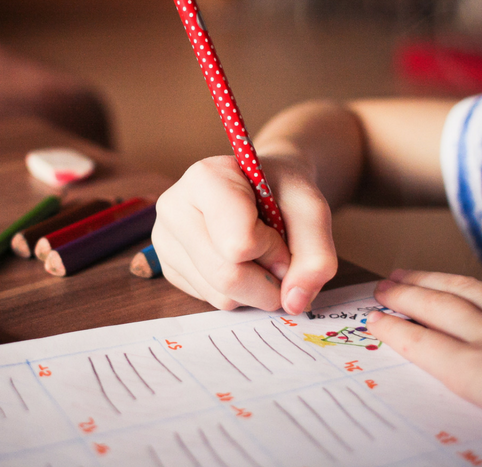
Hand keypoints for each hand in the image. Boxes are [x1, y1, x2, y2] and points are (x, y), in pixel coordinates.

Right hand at [151, 154, 336, 313]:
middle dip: (268, 280)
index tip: (280, 231)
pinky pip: (210, 300)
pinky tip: (239, 262)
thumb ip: (316, 255)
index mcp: (204, 178)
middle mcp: (174, 208)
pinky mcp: (169, 268)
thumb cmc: (283, 191)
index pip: (239, 243)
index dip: (273, 249)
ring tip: (258, 255)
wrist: (262, 187)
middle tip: (280, 258)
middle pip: (227, 276)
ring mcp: (165, 240)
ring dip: (255, 289)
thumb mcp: (312, 210)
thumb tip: (293, 303)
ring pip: (220, 295)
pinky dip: (238, 293)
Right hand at [366, 269, 481, 450]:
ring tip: (410, 273)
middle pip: (438, 308)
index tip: (372, 319)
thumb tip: (465, 386)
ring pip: (469, 290)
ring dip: (434, 280)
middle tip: (381, 286)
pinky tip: (478, 283)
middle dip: (405, 295)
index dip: (394, 329)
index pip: (424, 345)